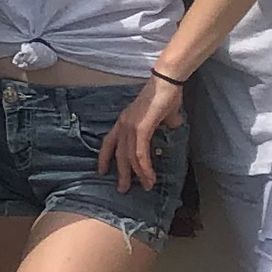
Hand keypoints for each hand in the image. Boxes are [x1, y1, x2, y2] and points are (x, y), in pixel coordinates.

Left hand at [96, 75, 185, 192]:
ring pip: (130, 157)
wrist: (167, 82)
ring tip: (145, 187)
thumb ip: (161, 126)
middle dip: (121, 174)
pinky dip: (145, 167)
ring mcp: (130, 127)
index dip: (104, 157)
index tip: (102, 171)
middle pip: (118, 154)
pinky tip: (149, 176)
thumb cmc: (165, 96)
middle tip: (123, 189)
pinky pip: (140, 153)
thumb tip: (170, 130)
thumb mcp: (160, 117)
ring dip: (138, 175)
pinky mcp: (141, 129)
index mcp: (124, 121)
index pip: (109, 142)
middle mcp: (123, 125)